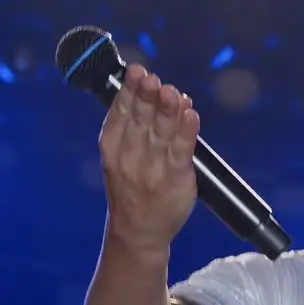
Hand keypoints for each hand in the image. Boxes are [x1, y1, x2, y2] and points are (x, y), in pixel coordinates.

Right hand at [99, 64, 199, 253]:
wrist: (138, 232)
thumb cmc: (131, 188)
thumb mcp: (119, 156)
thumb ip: (134, 125)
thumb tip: (160, 93)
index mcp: (112, 148)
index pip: (121, 114)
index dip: (129, 92)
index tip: (137, 72)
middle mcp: (131, 157)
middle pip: (141, 121)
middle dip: (147, 97)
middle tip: (152, 79)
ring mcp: (154, 170)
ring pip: (162, 133)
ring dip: (168, 110)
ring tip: (172, 92)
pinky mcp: (177, 180)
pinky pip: (182, 152)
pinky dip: (187, 132)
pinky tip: (191, 115)